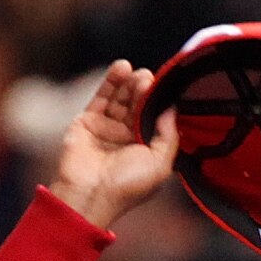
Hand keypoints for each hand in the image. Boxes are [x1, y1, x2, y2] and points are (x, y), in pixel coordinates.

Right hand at [47, 61, 177, 233]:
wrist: (89, 192)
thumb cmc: (128, 184)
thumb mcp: (160, 162)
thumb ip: (169, 135)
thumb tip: (172, 109)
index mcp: (147, 148)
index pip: (155, 118)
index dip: (160, 102)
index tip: (166, 86)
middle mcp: (128, 137)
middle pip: (138, 105)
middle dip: (145, 90)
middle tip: (149, 78)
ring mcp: (108, 127)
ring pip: (121, 99)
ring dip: (130, 83)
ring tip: (137, 72)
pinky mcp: (88, 120)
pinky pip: (102, 97)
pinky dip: (112, 82)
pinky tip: (122, 67)